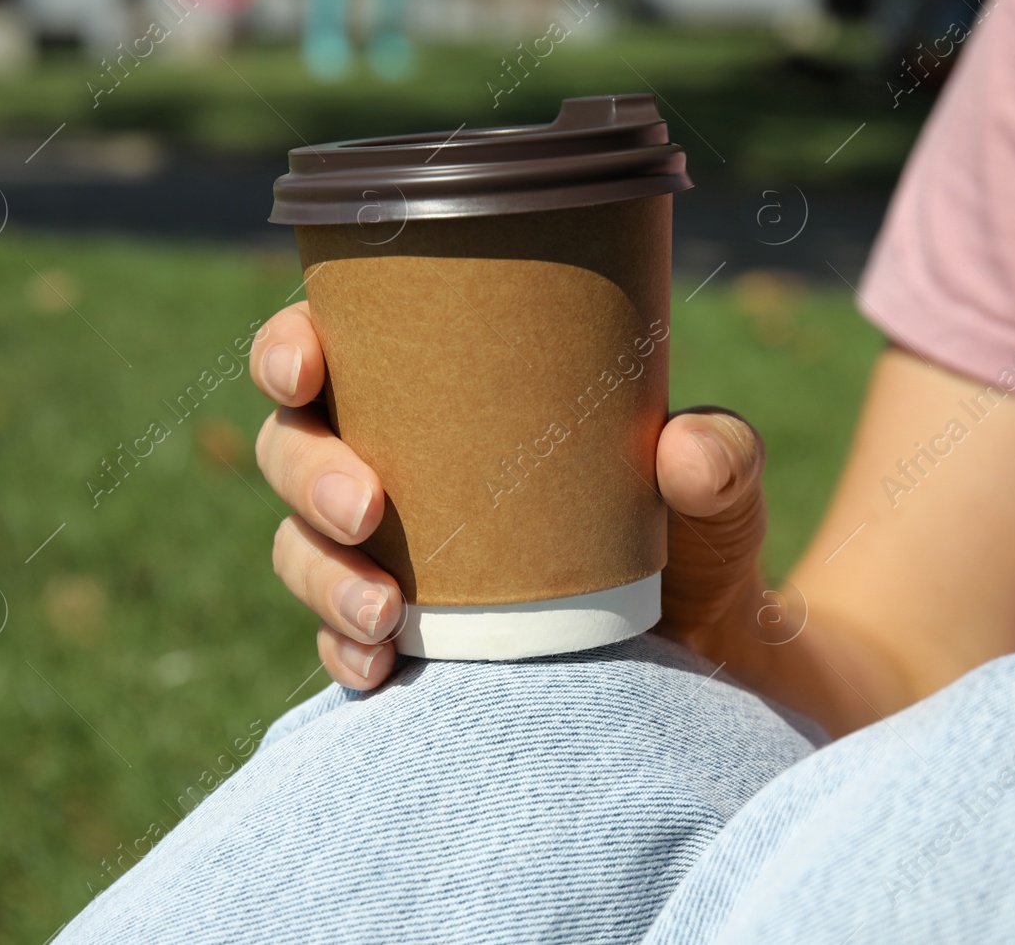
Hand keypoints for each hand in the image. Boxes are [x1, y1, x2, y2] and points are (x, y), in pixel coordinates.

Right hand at [250, 301, 769, 690]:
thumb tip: (685, 453)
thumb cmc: (698, 535)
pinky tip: (374, 667)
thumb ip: (721, 459)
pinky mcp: (407, 636)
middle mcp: (404, 466)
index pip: (337, 349)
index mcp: (450, 396)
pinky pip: (341, 640)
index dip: (292, 347)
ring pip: (303, 547)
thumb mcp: (719, 487)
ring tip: (382, 613)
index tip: (308, 366)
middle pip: (295, 447)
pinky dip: (343, 652)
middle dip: (307, 473)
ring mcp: (397, 555)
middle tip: (365, 508)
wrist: (715, 651)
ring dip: (320, 575)